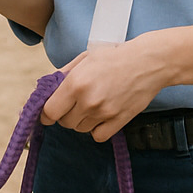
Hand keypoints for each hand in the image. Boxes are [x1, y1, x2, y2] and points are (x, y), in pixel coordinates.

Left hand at [41, 36, 169, 140]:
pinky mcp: (119, 121)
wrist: (147, 62)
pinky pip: (98, 136)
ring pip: (80, 129)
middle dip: (64, 114)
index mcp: (75, 83)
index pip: (50, 111)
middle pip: (64, 122)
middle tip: (73, 104)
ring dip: (81, 121)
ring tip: (91, 105)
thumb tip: (46, 89)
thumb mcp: (83, 59)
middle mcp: (88, 101)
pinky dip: (96, 129)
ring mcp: (104, 113)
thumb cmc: (114, 57)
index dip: (46, 114)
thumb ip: (62, 75)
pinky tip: (100, 117)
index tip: (47, 113)